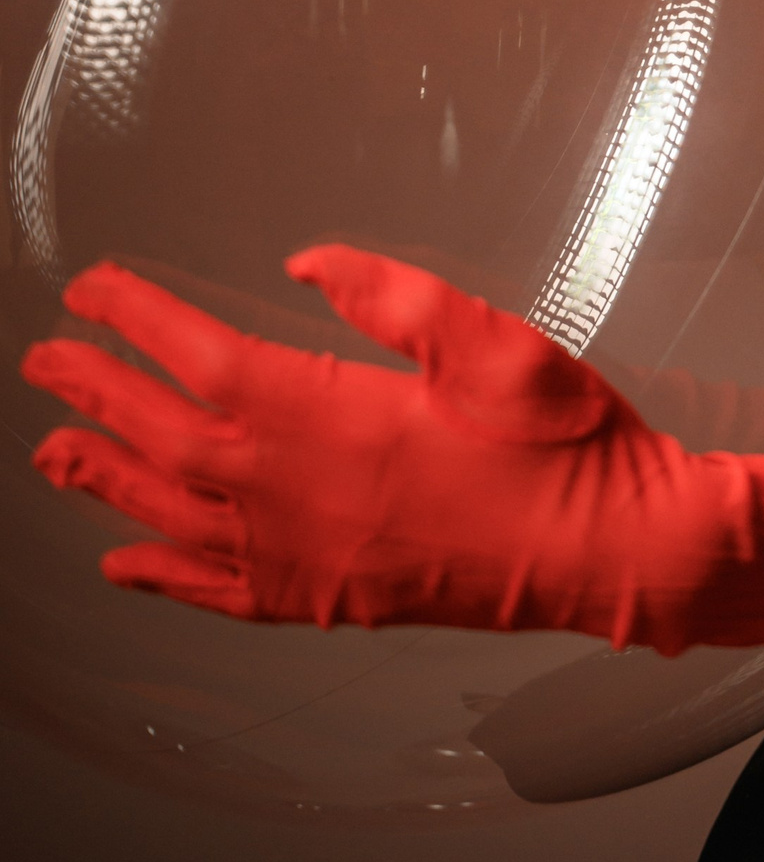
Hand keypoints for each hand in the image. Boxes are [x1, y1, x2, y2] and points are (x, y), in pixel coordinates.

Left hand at [23, 249, 703, 645]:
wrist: (609, 550)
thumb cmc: (561, 443)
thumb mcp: (487, 338)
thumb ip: (390, 295)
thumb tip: (306, 261)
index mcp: (335, 419)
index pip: (205, 358)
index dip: (140, 320)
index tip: (94, 289)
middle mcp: (301, 496)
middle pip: (171, 437)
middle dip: (101, 392)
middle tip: (46, 360)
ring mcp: (310, 558)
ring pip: (177, 517)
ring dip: (109, 478)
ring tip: (54, 451)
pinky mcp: (332, 600)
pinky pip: (219, 594)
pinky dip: (162, 578)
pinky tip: (124, 564)